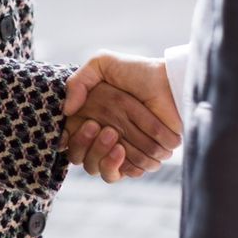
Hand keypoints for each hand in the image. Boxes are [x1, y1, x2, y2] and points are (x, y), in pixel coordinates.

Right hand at [64, 52, 182, 180]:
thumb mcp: (102, 63)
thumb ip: (77, 81)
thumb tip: (67, 111)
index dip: (73, 140)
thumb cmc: (138, 72)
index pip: (69, 143)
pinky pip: (123, 173)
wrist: (170, 84)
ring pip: (101, 170)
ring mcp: (121, 151)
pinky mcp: (140, 160)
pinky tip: (122, 148)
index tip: (84, 127)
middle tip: (103, 129)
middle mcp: (102, 138)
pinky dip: (121, 164)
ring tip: (115, 134)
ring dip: (106, 153)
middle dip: (90, 147)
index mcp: (89, 118)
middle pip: (84, 161)